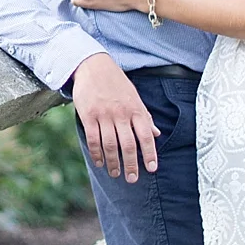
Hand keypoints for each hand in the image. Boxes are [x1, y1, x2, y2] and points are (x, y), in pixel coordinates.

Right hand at [69, 52, 159, 180]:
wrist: (93, 66)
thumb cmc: (116, 83)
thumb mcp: (135, 97)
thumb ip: (145, 117)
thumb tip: (156, 134)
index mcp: (136, 109)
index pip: (146, 136)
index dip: (150, 154)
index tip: (151, 169)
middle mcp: (121, 114)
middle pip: (128, 145)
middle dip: (131, 165)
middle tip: (132, 178)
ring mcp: (104, 115)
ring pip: (110, 145)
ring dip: (113, 162)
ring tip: (115, 173)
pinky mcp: (88, 115)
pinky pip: (93, 139)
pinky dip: (96, 154)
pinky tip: (100, 162)